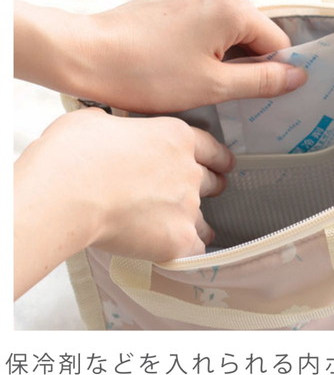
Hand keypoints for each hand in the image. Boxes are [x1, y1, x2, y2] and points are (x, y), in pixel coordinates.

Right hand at [14, 107, 233, 297]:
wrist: (67, 192)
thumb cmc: (75, 152)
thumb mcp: (96, 121)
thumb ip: (116, 128)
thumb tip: (110, 133)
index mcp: (175, 137)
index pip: (210, 148)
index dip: (219, 158)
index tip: (225, 164)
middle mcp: (188, 171)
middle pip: (211, 181)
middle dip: (211, 186)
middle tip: (209, 191)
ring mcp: (186, 206)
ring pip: (203, 219)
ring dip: (199, 223)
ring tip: (192, 230)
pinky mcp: (178, 239)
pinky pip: (195, 249)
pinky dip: (189, 252)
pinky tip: (181, 253)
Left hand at [15, 0, 307, 112]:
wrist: (89, 55)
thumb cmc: (149, 74)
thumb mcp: (214, 86)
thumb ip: (262, 80)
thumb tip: (298, 76)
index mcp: (232, 7)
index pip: (277, 41)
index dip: (273, 70)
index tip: (258, 93)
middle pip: (257, 28)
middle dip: (251, 58)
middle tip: (229, 88)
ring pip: (234, 21)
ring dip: (231, 48)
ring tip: (209, 75)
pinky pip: (211, 14)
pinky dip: (213, 37)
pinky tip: (192, 59)